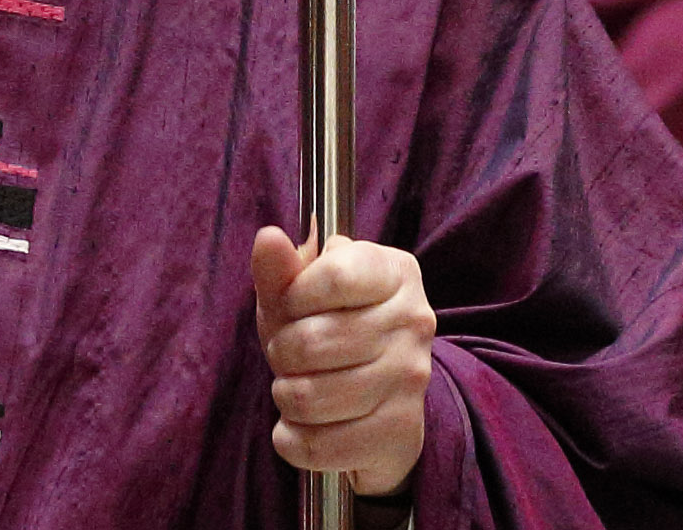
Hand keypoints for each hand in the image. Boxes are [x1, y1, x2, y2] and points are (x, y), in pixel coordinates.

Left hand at [251, 226, 434, 497]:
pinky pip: (317, 444)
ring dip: (286, 396)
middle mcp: (414, 321)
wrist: (377, 400)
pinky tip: (304, 425)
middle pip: (312, 341)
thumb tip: (268, 237)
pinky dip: (293, 439)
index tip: (292, 307)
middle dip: (282, 353)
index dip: (293, 297)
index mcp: (394, 271)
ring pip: (309, 396)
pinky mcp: (402, 433)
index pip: (332, 277)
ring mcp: (412, 380)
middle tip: (291, 356)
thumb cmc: (331, 329)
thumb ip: (280, 269)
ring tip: (298, 388)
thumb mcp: (300, 294)